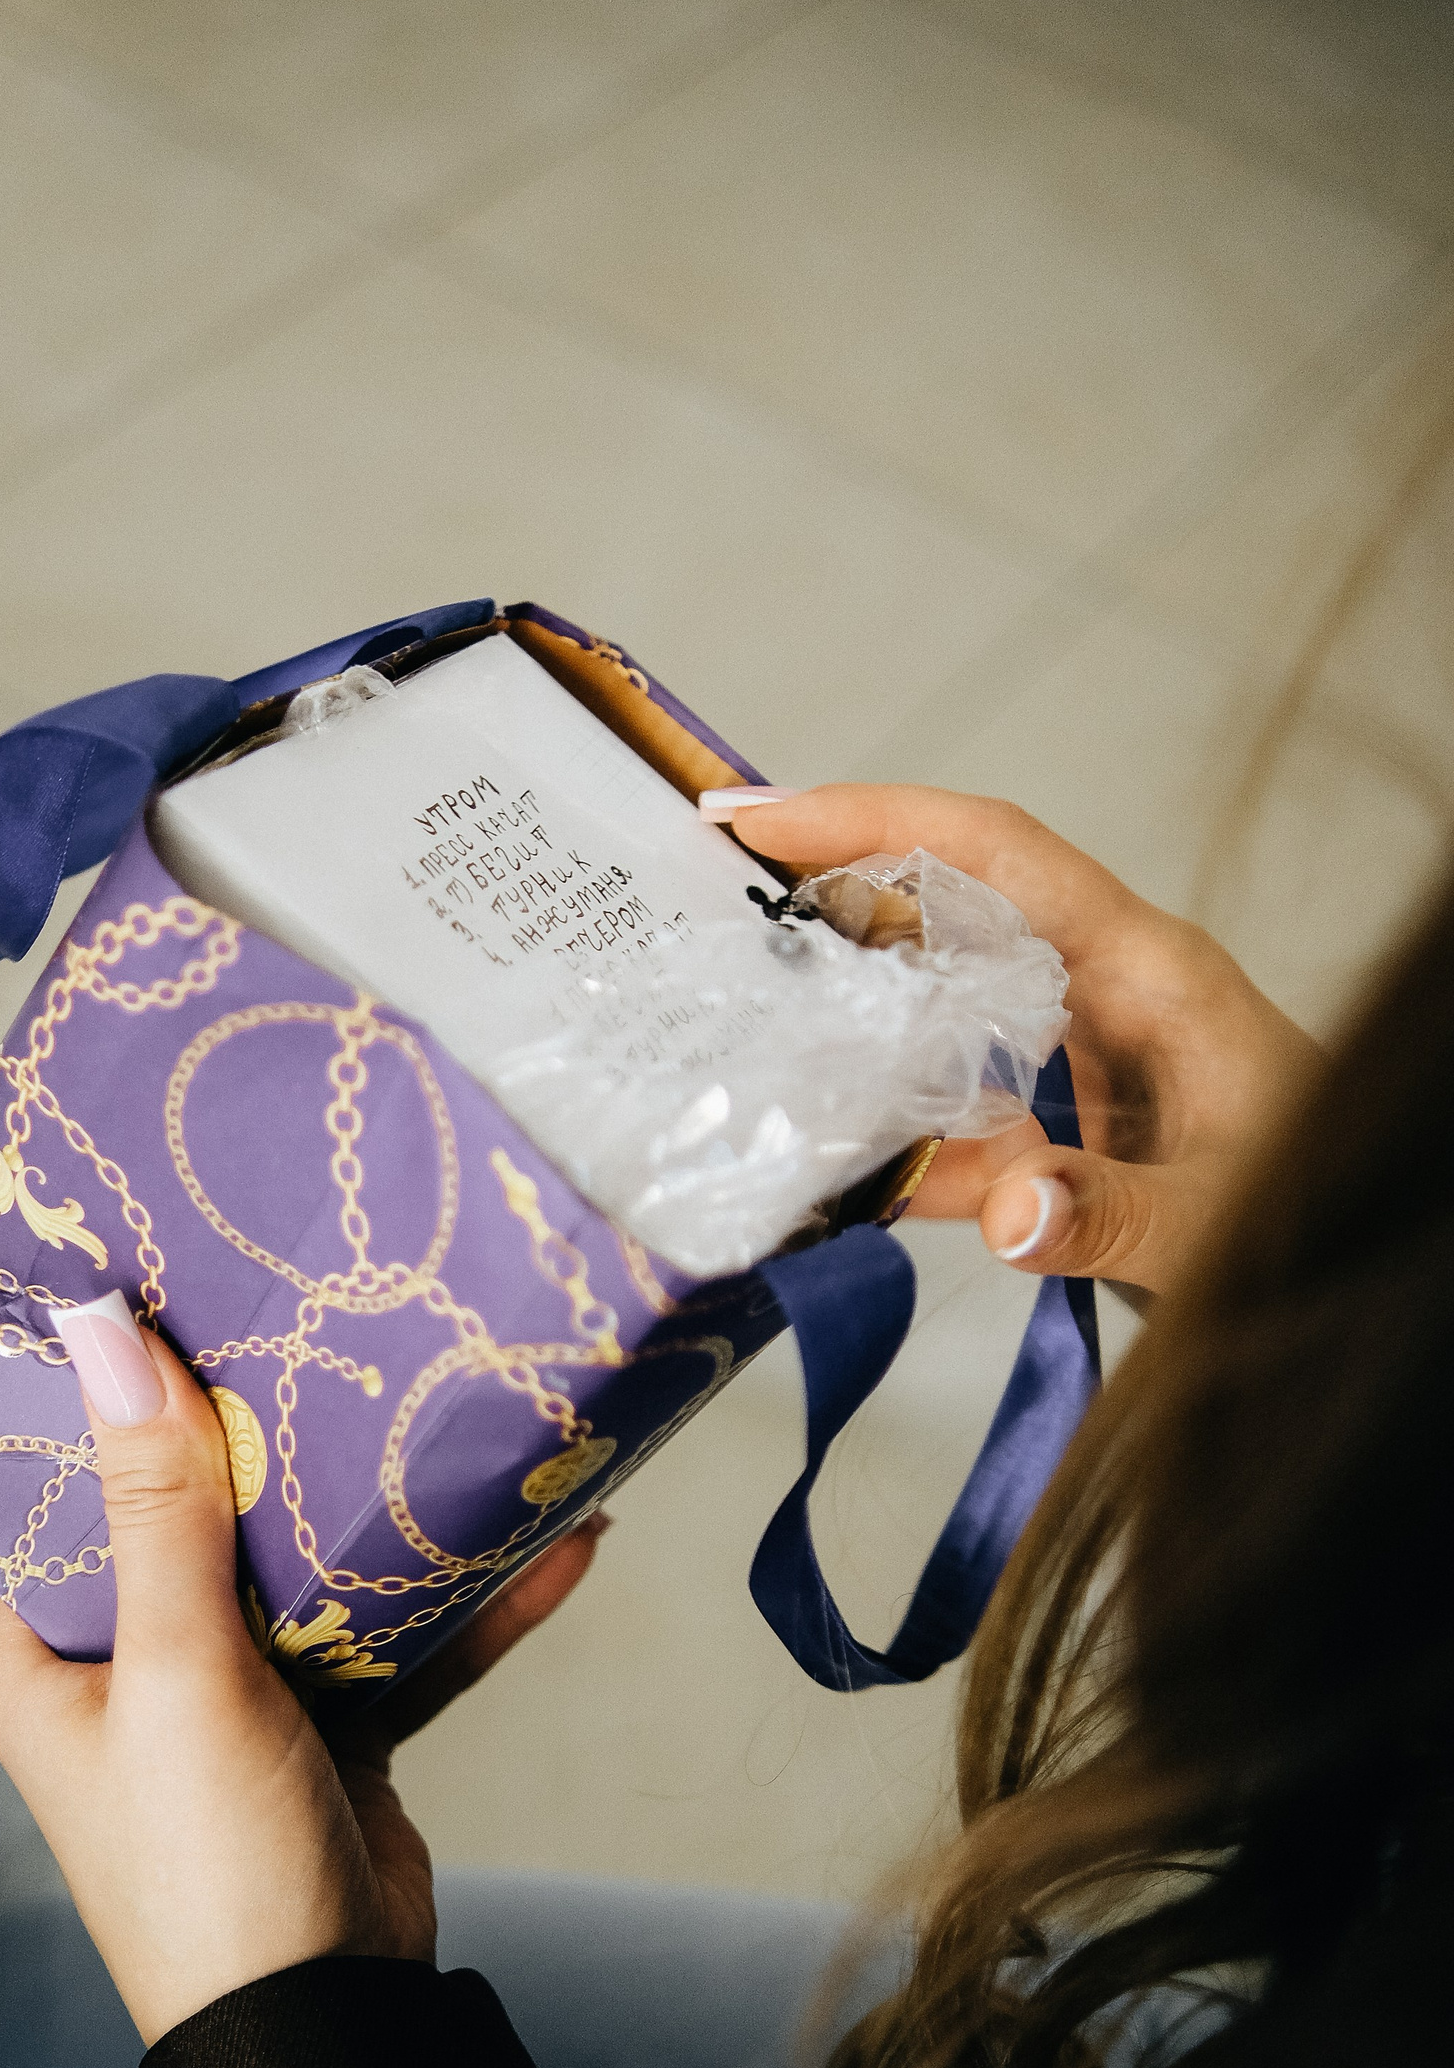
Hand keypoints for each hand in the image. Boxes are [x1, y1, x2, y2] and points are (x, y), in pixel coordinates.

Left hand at [0, 1314, 603, 2043]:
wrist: (326, 2033)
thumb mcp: (180, 1672)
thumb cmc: (210, 1865)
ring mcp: (236, 1696)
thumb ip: (158, 1508)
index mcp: (43, 1656)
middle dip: (274, 1429)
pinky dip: (468, 1601)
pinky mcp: (333, 1728)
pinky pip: (398, 1640)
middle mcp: (128, 1666)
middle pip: (198, 1512)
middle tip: (337, 1312)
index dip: (114, 1395)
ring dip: (388, 1509)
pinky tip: (555, 1542)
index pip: (62, 1490)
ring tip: (467, 1408)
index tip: (178, 1283)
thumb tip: (106, 1339)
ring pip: (311, 1567)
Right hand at [729, 784, 1317, 1297]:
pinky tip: (820, 1173)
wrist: (1369, 1250)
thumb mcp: (1222, 1216)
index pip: (996, 853)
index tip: (762, 818)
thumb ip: (1115, 1213)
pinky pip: (955, 1119)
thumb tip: (1007, 1213)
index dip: (876, 818)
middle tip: (699, 889)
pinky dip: (887, 1144)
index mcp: (1146, 970)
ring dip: (843, 1013)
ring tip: (727, 1012)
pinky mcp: (1064, 1134)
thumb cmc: (1320, 1206)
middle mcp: (1102, 992)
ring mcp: (1077, 1062)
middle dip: (829, 889)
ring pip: (935, 1007)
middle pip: (946, 905)